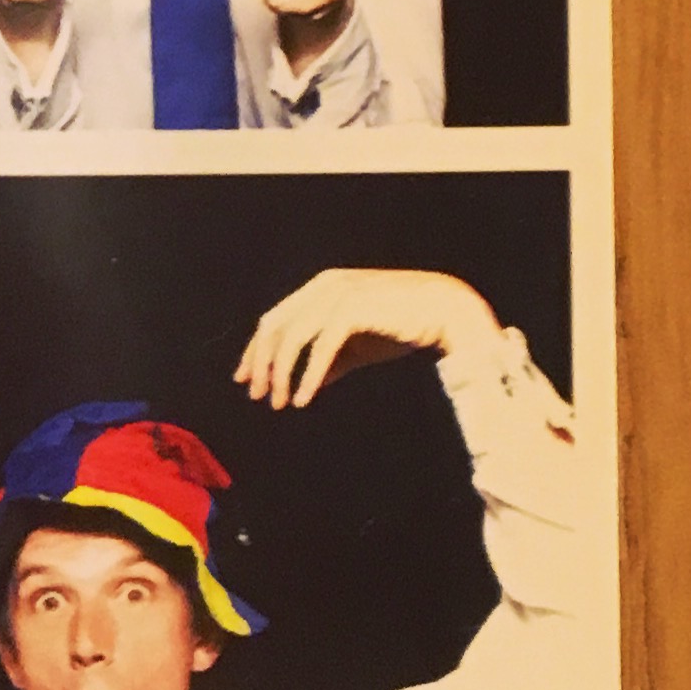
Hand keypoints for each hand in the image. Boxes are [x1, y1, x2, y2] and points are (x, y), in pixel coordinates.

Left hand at [235, 266, 500, 409]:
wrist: (445, 311)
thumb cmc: (402, 326)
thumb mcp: (358, 344)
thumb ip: (331, 359)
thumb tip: (304, 386)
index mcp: (320, 287)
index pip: (274, 318)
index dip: (255, 349)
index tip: (245, 378)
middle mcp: (323, 286)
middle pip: (275, 326)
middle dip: (260, 363)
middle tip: (255, 395)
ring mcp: (337, 295)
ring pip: (292, 338)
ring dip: (280, 373)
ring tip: (277, 403)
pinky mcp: (353, 310)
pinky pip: (320, 349)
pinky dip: (308, 376)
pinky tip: (302, 400)